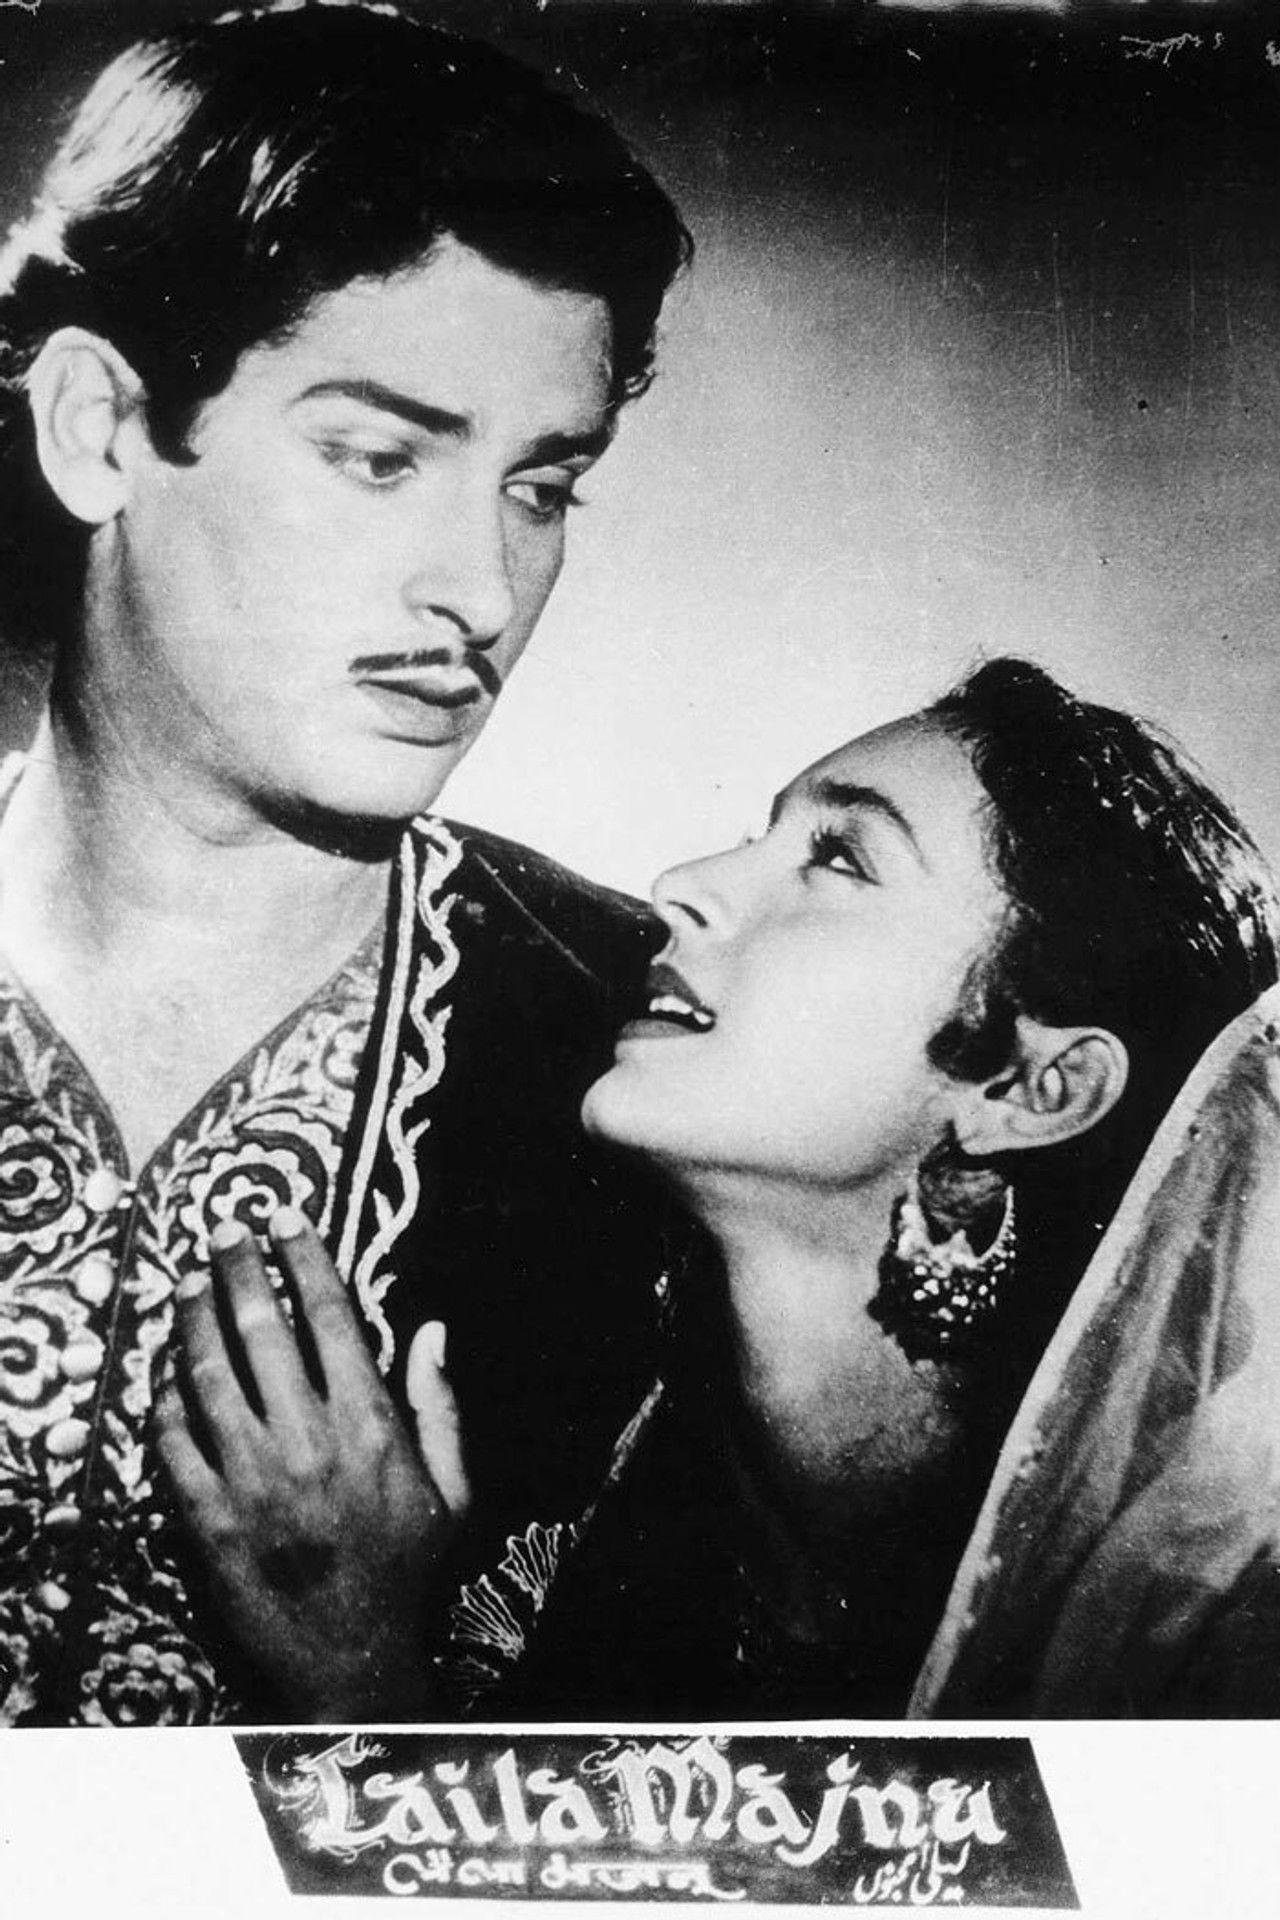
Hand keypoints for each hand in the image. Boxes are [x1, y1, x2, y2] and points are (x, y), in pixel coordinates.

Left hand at [155, 1207, 469, 1721]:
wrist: (351, 1665)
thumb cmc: (408, 1575)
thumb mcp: (453, 1491)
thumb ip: (440, 1406)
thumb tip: (433, 1328)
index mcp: (370, 1426)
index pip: (329, 1316)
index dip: (303, 1259)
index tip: (285, 1221)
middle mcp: (308, 1441)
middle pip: (262, 1330)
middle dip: (239, 1269)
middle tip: (225, 1233)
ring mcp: (251, 1481)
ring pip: (209, 1376)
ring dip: (194, 1321)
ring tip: (189, 1285)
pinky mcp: (206, 1521)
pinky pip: (173, 1443)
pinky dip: (165, 1402)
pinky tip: (166, 1377)